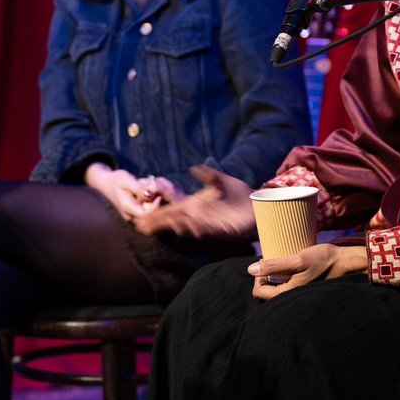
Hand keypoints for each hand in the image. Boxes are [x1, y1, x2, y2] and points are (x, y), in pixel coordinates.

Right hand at [85, 163, 169, 220]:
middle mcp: (129, 215)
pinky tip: (149, 194)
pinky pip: (146, 212)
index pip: (146, 214)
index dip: (155, 206)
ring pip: (149, 214)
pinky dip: (150, 204)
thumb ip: (138, 188)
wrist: (108, 184)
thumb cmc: (117, 180)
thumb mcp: (126, 180)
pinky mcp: (135, 214)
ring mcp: (132, 216)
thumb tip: (150, 194)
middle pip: (149, 216)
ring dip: (153, 204)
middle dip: (155, 204)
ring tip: (151, 192)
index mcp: (127, 208)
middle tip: (157, 192)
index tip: (158, 194)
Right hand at [133, 165, 254, 238]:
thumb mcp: (222, 180)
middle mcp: (198, 216)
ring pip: (187, 226)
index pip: (171, 209)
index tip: (141, 216)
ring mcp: (208, 225)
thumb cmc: (239, 194)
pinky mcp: (222, 231)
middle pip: (174, 220)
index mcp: (195, 205)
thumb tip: (193, 169)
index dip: (157, 213)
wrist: (259, 205)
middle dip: (159, 223)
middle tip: (142, 224)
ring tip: (163, 224)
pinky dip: (197, 228)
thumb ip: (209, 175)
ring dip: (175, 225)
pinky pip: (207, 231)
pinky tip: (188, 226)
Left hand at [247, 244, 366, 299]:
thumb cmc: (324, 260)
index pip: (259, 292)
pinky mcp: (304, 288)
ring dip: (276, 275)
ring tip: (285, 261)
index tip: (267, 263)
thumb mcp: (298, 260)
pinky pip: (287, 285)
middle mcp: (292, 298)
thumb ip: (274, 265)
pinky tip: (293, 265)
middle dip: (266, 276)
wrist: (347, 263)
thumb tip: (251, 269)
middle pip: (267, 291)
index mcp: (288, 294)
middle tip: (276, 261)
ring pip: (277, 287)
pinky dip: (285, 275)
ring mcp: (298, 294)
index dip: (257, 276)